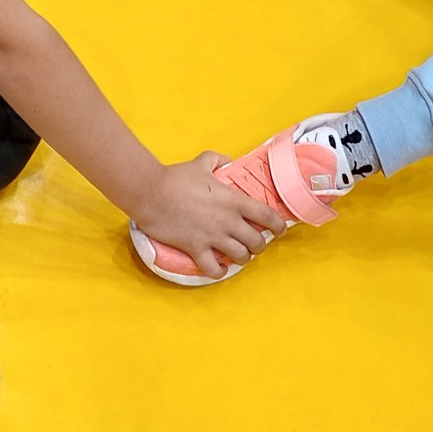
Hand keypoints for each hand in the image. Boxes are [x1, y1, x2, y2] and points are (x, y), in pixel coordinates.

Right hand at [131, 153, 286, 281]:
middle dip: (259, 245)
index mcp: (234, 200)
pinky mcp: (196, 248)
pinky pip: (213, 269)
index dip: (278, 225)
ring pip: (240, 257)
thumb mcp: (201, 163)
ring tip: (239, 256)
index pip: (267, 216)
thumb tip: (226, 159)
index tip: (280, 230)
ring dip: (242, 258)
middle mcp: (228, 221)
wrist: (152, 192)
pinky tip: (219, 270)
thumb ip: (216, 160)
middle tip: (254, 244)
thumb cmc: (176, 177)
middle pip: (257, 242)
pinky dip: (219, 272)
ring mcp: (213, 236)